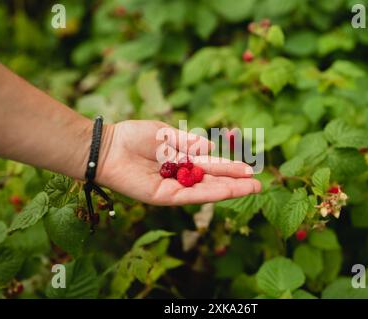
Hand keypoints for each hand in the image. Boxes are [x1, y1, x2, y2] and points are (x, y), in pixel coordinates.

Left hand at [96, 120, 261, 204]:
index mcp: (182, 160)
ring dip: (230, 190)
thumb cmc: (132, 136)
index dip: (230, 168)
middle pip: (213, 180)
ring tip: (253, 188)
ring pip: (206, 190)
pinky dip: (211, 192)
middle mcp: (181, 176)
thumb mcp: (165, 132)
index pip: (211, 166)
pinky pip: (191, 195)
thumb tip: (210, 147)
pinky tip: (229, 190)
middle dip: (236, 182)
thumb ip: (187, 141)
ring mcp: (173, 188)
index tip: (249, 169)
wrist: (108, 147)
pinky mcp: (164, 196)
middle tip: (259, 184)